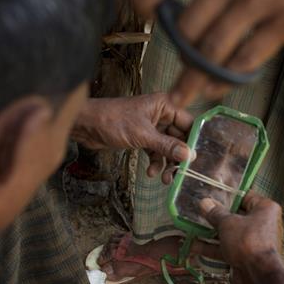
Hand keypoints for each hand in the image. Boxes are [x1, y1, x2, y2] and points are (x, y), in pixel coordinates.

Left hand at [71, 94, 194, 183]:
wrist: (87, 125)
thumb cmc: (113, 121)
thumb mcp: (143, 135)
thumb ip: (166, 145)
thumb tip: (188, 155)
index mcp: (165, 105)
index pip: (188, 123)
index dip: (194, 140)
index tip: (197, 158)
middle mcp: (161, 114)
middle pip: (179, 138)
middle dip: (179, 156)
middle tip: (180, 174)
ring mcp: (152, 126)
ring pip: (167, 147)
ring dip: (167, 163)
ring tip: (165, 179)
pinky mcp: (142, 137)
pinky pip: (155, 151)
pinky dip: (155, 162)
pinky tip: (150, 173)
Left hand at [134, 0, 283, 105]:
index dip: (145, 2)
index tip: (143, 16)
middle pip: (188, 28)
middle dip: (179, 52)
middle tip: (178, 66)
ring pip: (213, 51)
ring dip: (196, 78)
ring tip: (187, 93)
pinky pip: (246, 60)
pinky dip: (227, 78)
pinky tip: (220, 86)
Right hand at [200, 192, 283, 283]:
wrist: (257, 276)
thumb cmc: (246, 241)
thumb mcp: (228, 223)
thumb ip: (215, 213)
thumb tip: (204, 202)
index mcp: (264, 209)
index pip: (245, 196)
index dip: (228, 194)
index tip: (211, 192)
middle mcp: (261, 223)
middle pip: (235, 215)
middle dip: (215, 215)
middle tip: (197, 209)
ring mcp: (251, 241)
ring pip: (228, 233)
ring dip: (209, 232)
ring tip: (189, 227)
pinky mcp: (243, 256)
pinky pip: (226, 248)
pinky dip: (211, 248)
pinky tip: (192, 247)